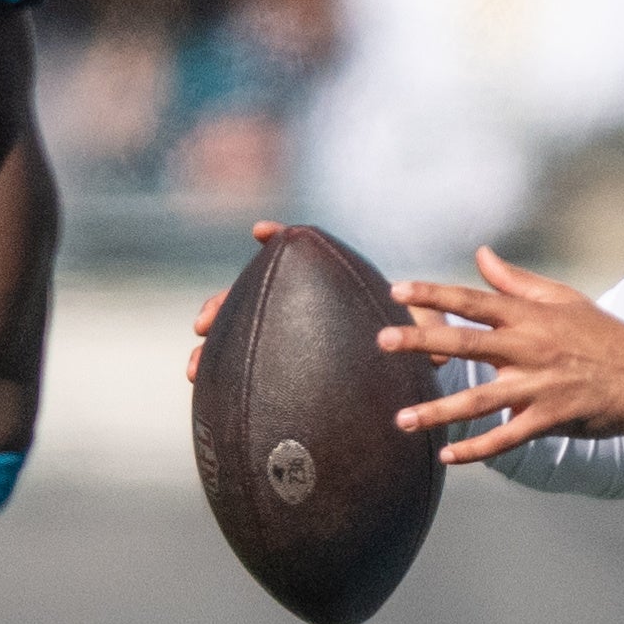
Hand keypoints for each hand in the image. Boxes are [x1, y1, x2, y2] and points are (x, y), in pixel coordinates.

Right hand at [182, 221, 477, 379]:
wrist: (414, 365)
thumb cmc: (422, 342)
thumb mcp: (426, 333)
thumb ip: (424, 330)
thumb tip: (429, 339)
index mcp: (334, 287)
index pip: (302, 256)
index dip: (279, 240)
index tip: (261, 231)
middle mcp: (306, 306)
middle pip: (253, 296)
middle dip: (223, 305)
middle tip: (204, 324)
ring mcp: (293, 332)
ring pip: (242, 332)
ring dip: (214, 347)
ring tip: (194, 369)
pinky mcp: (288, 361)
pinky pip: (251, 365)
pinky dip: (227, 376)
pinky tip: (204, 392)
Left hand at [376, 247, 623, 463]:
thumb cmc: (604, 335)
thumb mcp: (563, 298)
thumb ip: (517, 281)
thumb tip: (481, 256)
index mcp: (530, 316)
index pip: (473, 300)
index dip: (433, 294)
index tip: (396, 291)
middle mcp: (529, 348)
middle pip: (465, 343)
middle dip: (420, 342)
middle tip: (381, 342)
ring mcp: (538, 386)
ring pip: (478, 400)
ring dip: (437, 410)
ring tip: (402, 420)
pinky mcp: (549, 419)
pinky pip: (506, 438)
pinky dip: (476, 450)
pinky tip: (446, 456)